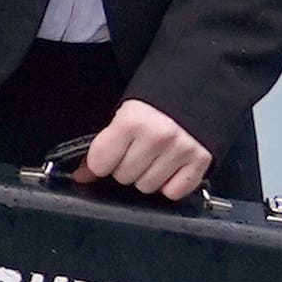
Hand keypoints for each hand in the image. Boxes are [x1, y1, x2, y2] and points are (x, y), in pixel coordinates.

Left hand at [75, 99, 212, 201]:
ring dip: (148, 176)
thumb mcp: (123, 116)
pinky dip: (171, 184)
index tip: (110, 153)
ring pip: (147, 187)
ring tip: (155, 155)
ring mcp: (181, 150)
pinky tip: (171, 165)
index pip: (99, 164)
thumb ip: (102, 146)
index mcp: (131, 121)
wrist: (194, 88)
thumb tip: (81, 177)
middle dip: (126, 167)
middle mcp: (157, 136)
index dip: (102, 160)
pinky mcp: (201, 160)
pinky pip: (174, 192)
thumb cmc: (153, 104)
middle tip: (137, 149)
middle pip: (123, 178)